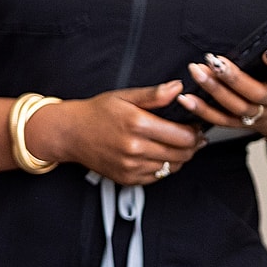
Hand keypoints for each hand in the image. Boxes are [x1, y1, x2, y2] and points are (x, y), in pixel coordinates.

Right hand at [30, 80, 203, 184]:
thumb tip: (178, 88)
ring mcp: (130, 166)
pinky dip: (163, 167)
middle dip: (191, 145)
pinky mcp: (127, 178)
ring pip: (172, 167)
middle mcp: (134, 148)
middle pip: (182, 154)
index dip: (195, 131)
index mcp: (137, 124)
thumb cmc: (97, 113)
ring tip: (175, 145)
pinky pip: (157, 177)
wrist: (71, 133)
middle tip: (190, 136)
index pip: (183, 136)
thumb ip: (154, 94)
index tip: (195, 126)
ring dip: (179, 157)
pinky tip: (158, 155)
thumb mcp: (124, 96)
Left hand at [178, 31, 266, 142]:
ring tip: (196, 72)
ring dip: (213, 91)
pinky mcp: (244, 123)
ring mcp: (259, 116)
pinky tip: (187, 99)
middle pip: (254, 94)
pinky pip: (221, 120)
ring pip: (234, 107)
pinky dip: (203, 112)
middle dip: (233, 78)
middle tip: (214, 61)